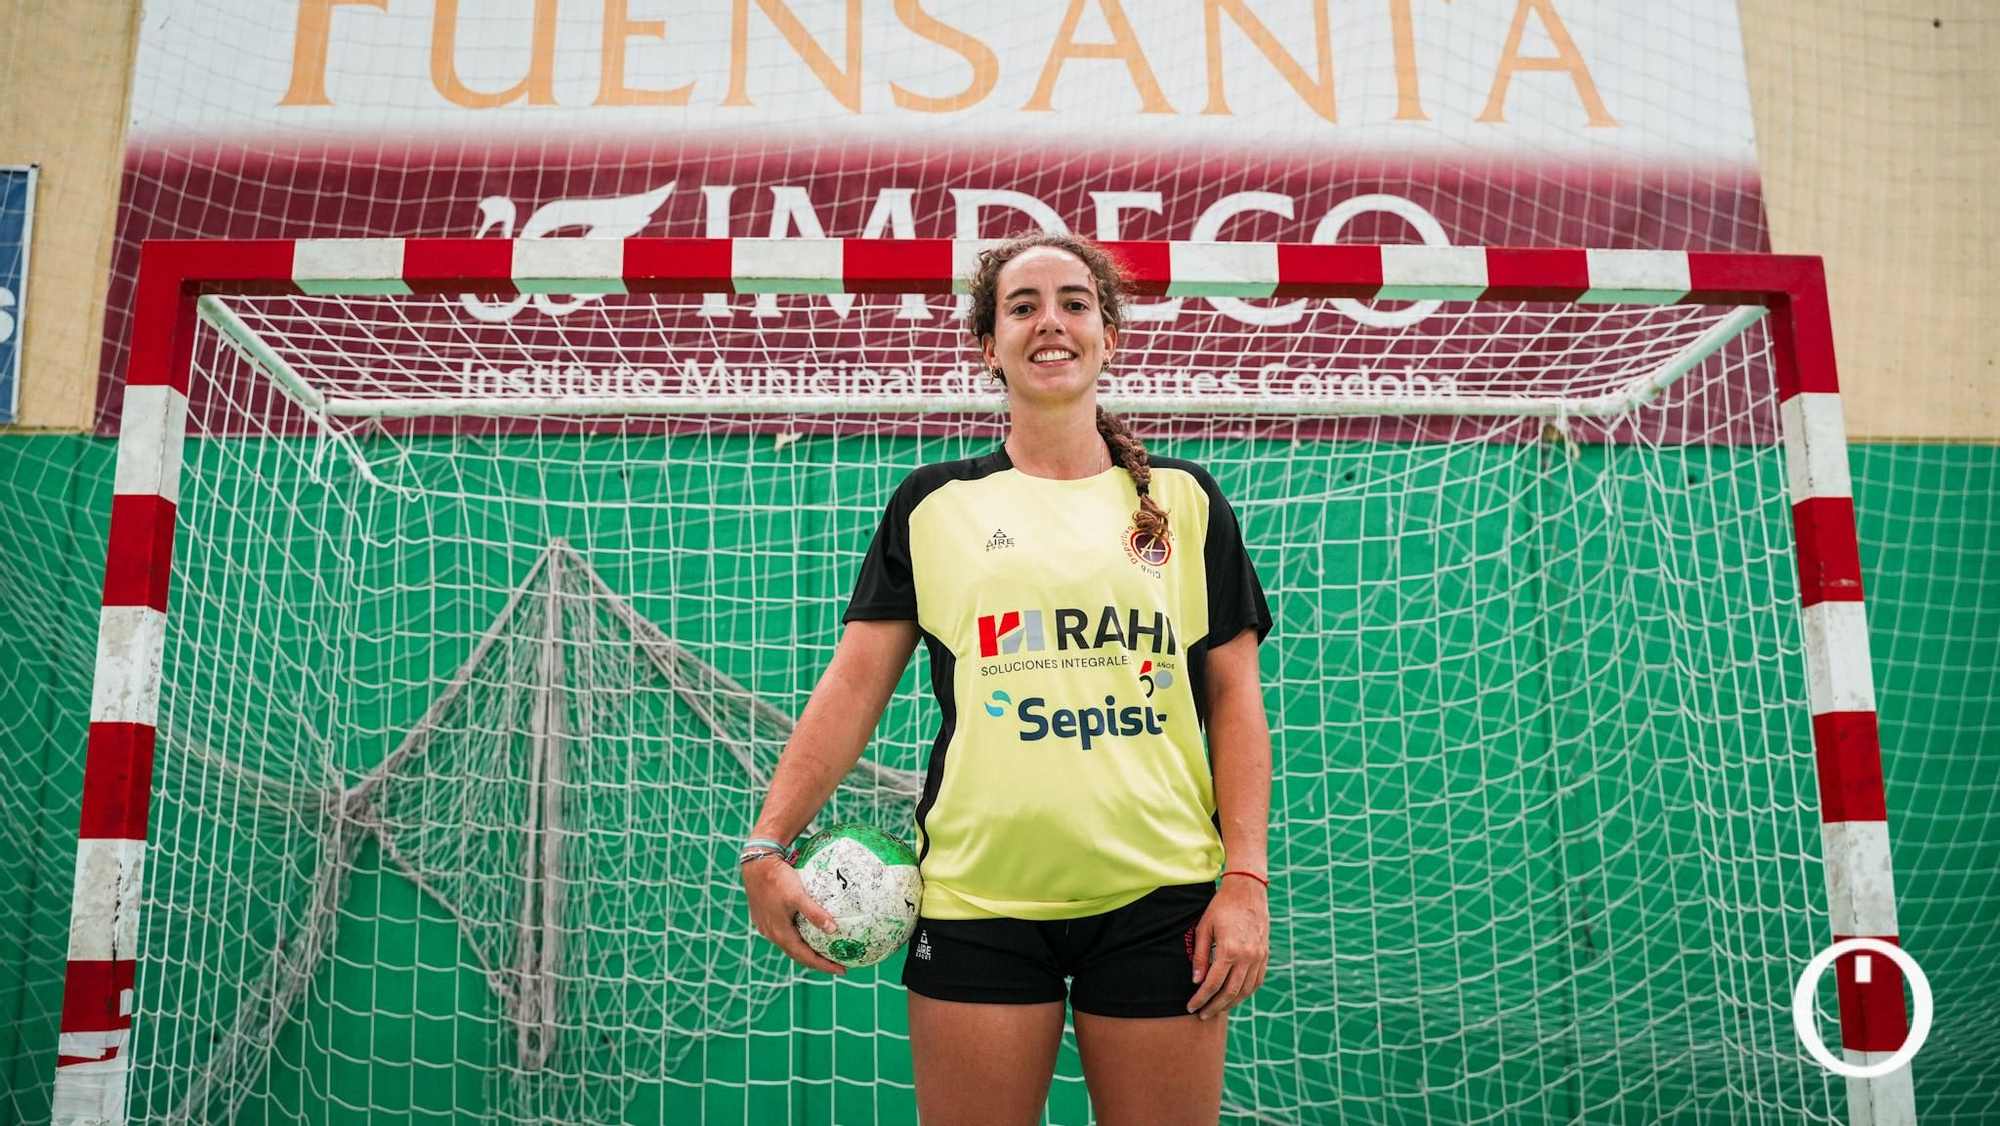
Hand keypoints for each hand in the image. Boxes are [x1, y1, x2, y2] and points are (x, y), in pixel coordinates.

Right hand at [742, 855, 848, 975]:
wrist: (755, 864)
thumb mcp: (797, 895)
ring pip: (790, 945)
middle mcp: (772, 933)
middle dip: (817, 962)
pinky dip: (798, 938)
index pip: (806, 957)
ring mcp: (766, 926)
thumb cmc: (778, 878)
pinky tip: (807, 931)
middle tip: (837, 964)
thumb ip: (814, 912)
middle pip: (798, 955)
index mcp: (780, 933)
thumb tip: (833, 929)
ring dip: (806, 951)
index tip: (842, 970)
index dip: (824, 966)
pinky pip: (784, 933)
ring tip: (824, 951)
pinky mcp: (764, 917)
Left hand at [1187, 877, 1268, 1019]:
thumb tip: (1196, 981)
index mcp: (1229, 950)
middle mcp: (1247, 957)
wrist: (1248, 891)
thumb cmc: (1221, 907)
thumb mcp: (1204, 928)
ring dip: (1231, 1003)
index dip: (1200, 999)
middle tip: (1202, 1015)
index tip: (1191, 1007)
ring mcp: (1259, 957)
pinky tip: (1235, 996)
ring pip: (1245, 990)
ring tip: (1217, 1008)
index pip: (1212, 984)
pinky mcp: (1265, 955)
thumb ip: (1200, 956)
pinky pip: (1257, 981)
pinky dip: (1246, 992)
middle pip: (1230, 992)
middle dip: (1215, 1007)